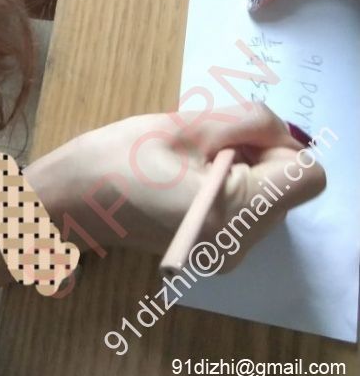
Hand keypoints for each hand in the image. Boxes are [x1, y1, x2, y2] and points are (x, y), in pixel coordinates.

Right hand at [25, 103, 323, 264]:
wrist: (69, 202)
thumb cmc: (119, 158)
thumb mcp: (186, 125)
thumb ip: (248, 121)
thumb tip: (284, 132)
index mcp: (233, 214)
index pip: (307, 176)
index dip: (281, 146)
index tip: (237, 136)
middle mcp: (239, 246)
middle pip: (288, 187)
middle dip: (259, 154)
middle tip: (204, 143)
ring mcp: (226, 255)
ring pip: (269, 197)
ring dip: (243, 168)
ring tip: (189, 160)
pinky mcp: (214, 253)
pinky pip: (247, 211)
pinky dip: (230, 187)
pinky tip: (187, 178)